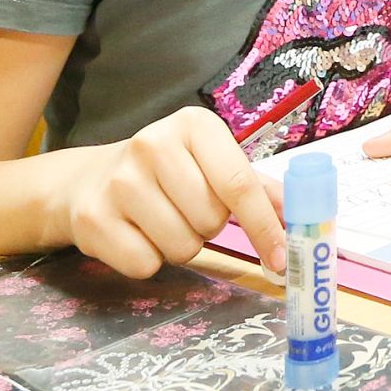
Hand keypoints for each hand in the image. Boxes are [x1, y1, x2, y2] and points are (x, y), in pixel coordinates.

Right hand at [61, 106, 285, 278]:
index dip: (264, 225)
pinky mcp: (92, 219)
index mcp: (194, 125)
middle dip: (210, 228)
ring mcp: (118, 182)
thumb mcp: (211, 162)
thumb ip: (258, 187)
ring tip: (163, 220)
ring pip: (181, 247)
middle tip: (190, 211)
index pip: (239, 183)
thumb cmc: (167, 172)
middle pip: (211, 220)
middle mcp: (153, 144)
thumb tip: (302, 213)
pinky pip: (145, 265)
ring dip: (181, 246)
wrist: (89, 179)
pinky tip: (136, 234)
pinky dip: (149, 261)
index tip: (283, 257)